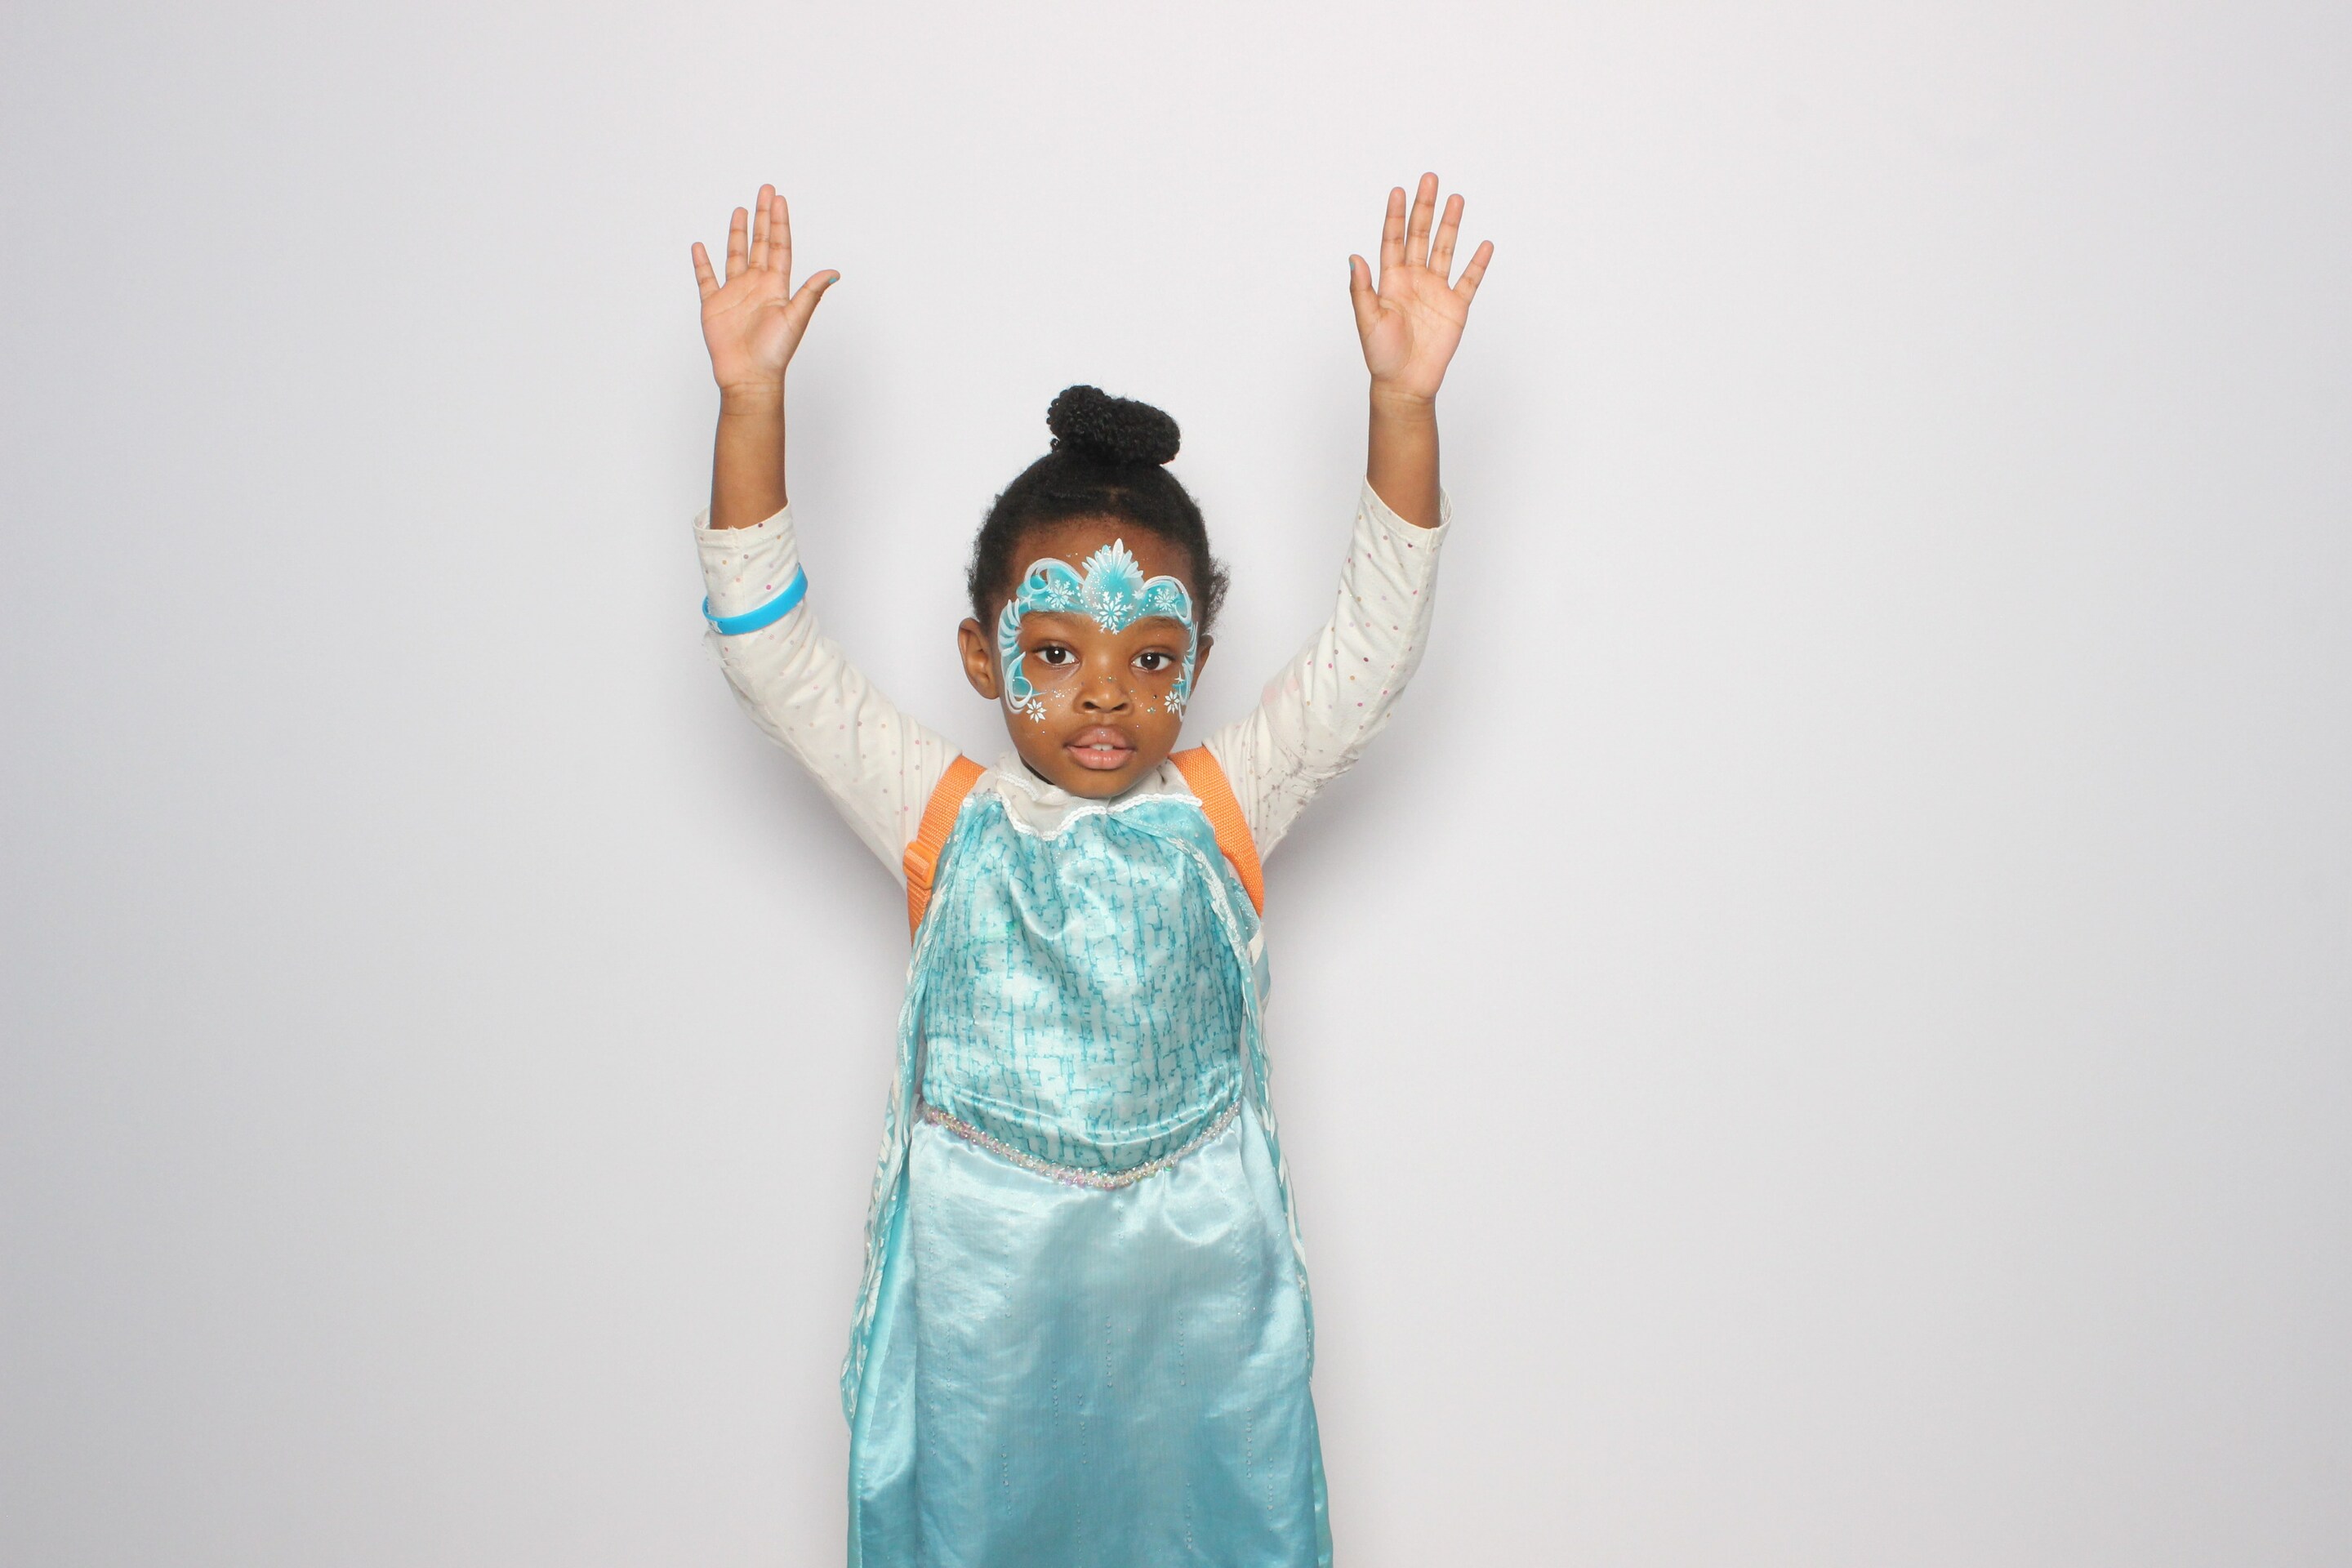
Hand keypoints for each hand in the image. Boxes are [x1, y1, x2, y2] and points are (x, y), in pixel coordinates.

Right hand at [691, 186, 836, 401]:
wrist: (749, 377)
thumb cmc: (774, 353)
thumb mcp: (795, 319)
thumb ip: (810, 292)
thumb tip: (834, 272)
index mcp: (776, 286)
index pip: (779, 246)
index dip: (779, 222)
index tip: (779, 199)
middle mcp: (756, 286)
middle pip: (759, 244)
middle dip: (762, 217)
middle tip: (765, 190)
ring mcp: (735, 294)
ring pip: (736, 255)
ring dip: (738, 233)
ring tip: (740, 210)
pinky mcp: (714, 306)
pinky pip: (706, 279)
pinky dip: (703, 263)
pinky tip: (700, 246)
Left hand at [1348, 174, 1492, 404]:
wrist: (1405, 383)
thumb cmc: (1381, 355)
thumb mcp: (1367, 321)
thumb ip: (1362, 289)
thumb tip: (1354, 258)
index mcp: (1391, 280)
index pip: (1393, 239)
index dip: (1395, 215)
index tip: (1398, 190)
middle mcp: (1414, 279)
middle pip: (1421, 235)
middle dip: (1425, 207)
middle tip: (1430, 179)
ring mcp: (1436, 290)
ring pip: (1445, 249)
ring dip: (1451, 224)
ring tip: (1456, 198)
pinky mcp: (1455, 306)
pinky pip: (1469, 280)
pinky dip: (1478, 263)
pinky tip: (1484, 244)